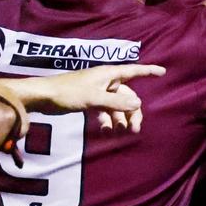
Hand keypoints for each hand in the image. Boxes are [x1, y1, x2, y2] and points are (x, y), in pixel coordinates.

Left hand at [7, 63, 164, 132]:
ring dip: (120, 119)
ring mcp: (97, 92)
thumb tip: (138, 105)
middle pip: (127, 96)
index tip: (163, 72)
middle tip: (134, 129)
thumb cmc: (68, 92)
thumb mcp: (94, 98)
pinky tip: (106, 131)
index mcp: (108, 75)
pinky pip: (105, 111)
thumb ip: (116, 103)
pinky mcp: (88, 101)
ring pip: (116, 106)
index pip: (134, 71)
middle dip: (132, 112)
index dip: (148, 71)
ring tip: (119, 134)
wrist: (42, 97)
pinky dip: (107, 121)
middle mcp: (105, 82)